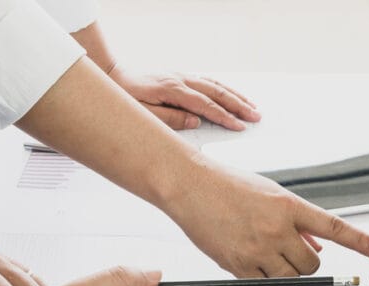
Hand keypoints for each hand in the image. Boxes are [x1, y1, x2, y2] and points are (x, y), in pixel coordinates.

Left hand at [109, 65, 260, 131]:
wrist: (112, 76)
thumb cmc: (125, 97)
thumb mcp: (143, 114)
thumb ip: (170, 119)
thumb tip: (195, 122)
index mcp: (173, 90)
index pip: (205, 106)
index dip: (224, 117)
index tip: (239, 127)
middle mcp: (180, 79)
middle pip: (216, 92)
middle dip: (238, 106)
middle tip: (255, 117)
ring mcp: (181, 76)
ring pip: (215, 84)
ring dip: (235, 96)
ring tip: (252, 107)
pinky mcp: (180, 76)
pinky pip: (208, 81)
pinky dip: (223, 88)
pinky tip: (232, 94)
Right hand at [165, 157, 368, 276]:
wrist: (190, 187)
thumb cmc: (228, 186)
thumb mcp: (269, 195)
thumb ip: (296, 222)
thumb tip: (318, 246)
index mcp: (289, 206)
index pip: (334, 227)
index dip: (359, 242)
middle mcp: (276, 229)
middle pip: (311, 264)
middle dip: (306, 263)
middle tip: (291, 253)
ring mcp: (257, 249)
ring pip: (289, 278)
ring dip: (286, 273)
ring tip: (268, 255)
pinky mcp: (237, 265)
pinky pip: (263, 285)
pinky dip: (263, 279)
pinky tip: (250, 262)